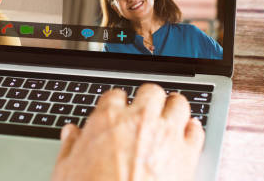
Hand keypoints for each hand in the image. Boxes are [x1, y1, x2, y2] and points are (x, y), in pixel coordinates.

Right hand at [52, 83, 204, 180]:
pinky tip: (188, 131)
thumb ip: (70, 147)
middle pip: (150, 92)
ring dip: (174, 107)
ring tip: (171, 112)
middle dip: (148, 99)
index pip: (115, 96)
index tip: (117, 110)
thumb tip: (71, 134)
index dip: (116, 103)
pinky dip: (193, 129)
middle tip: (146, 108)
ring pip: (178, 104)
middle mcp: (140, 121)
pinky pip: (196, 131)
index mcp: (108, 120)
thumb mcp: (66, 171)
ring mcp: (166, 135)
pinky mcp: (187, 155)